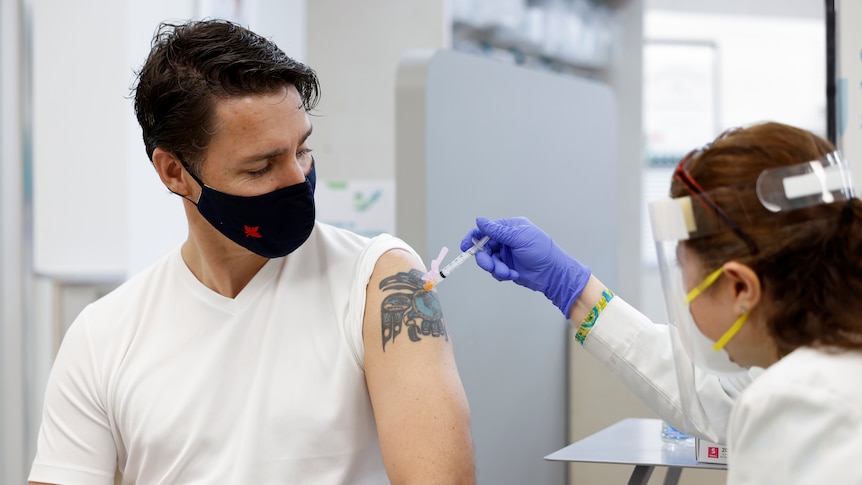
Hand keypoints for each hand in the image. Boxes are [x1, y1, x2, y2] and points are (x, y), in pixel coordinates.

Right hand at [461, 217, 590, 316]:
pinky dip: (501, 273)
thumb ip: (497, 231)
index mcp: (510, 228)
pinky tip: (513, 273)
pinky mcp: (507, 267)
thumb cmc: (542, 251)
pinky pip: (495, 271)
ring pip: (489, 260)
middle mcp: (506, 240)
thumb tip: (480, 221)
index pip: (486, 230)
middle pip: (484, 247)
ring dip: (495, 267)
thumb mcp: (519, 238)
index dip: (474, 237)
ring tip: (506, 271)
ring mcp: (506, 254)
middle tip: (489, 265)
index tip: (466, 246)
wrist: (553, 274)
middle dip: (485, 258)